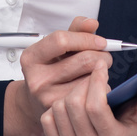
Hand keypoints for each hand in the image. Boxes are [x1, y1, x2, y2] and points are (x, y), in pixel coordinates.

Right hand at [3, 16, 112, 135]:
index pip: (61, 40)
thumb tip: (92, 23)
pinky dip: (99, 89)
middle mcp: (37, 78)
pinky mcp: (63, 112)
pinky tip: (94, 87)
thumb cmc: (51, 69)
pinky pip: (92, 95)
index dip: (86, 38)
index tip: (101, 41)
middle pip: (83, 60)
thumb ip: (75, 31)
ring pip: (91, 78)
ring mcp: (48, 98)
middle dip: (102, 55)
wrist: (35, 102)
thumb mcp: (57, 48)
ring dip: (102, 73)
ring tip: (98, 71)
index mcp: (31, 57)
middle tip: (104, 57)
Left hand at [40, 61, 136, 135]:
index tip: (101, 65)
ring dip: (70, 92)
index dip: (96, 81)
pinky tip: (71, 104)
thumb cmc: (132, 126)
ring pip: (58, 108)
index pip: (96, 106)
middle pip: (74, 105)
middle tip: (93, 76)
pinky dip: (57, 105)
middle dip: (83, 82)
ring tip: (84, 91)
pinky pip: (47, 118)